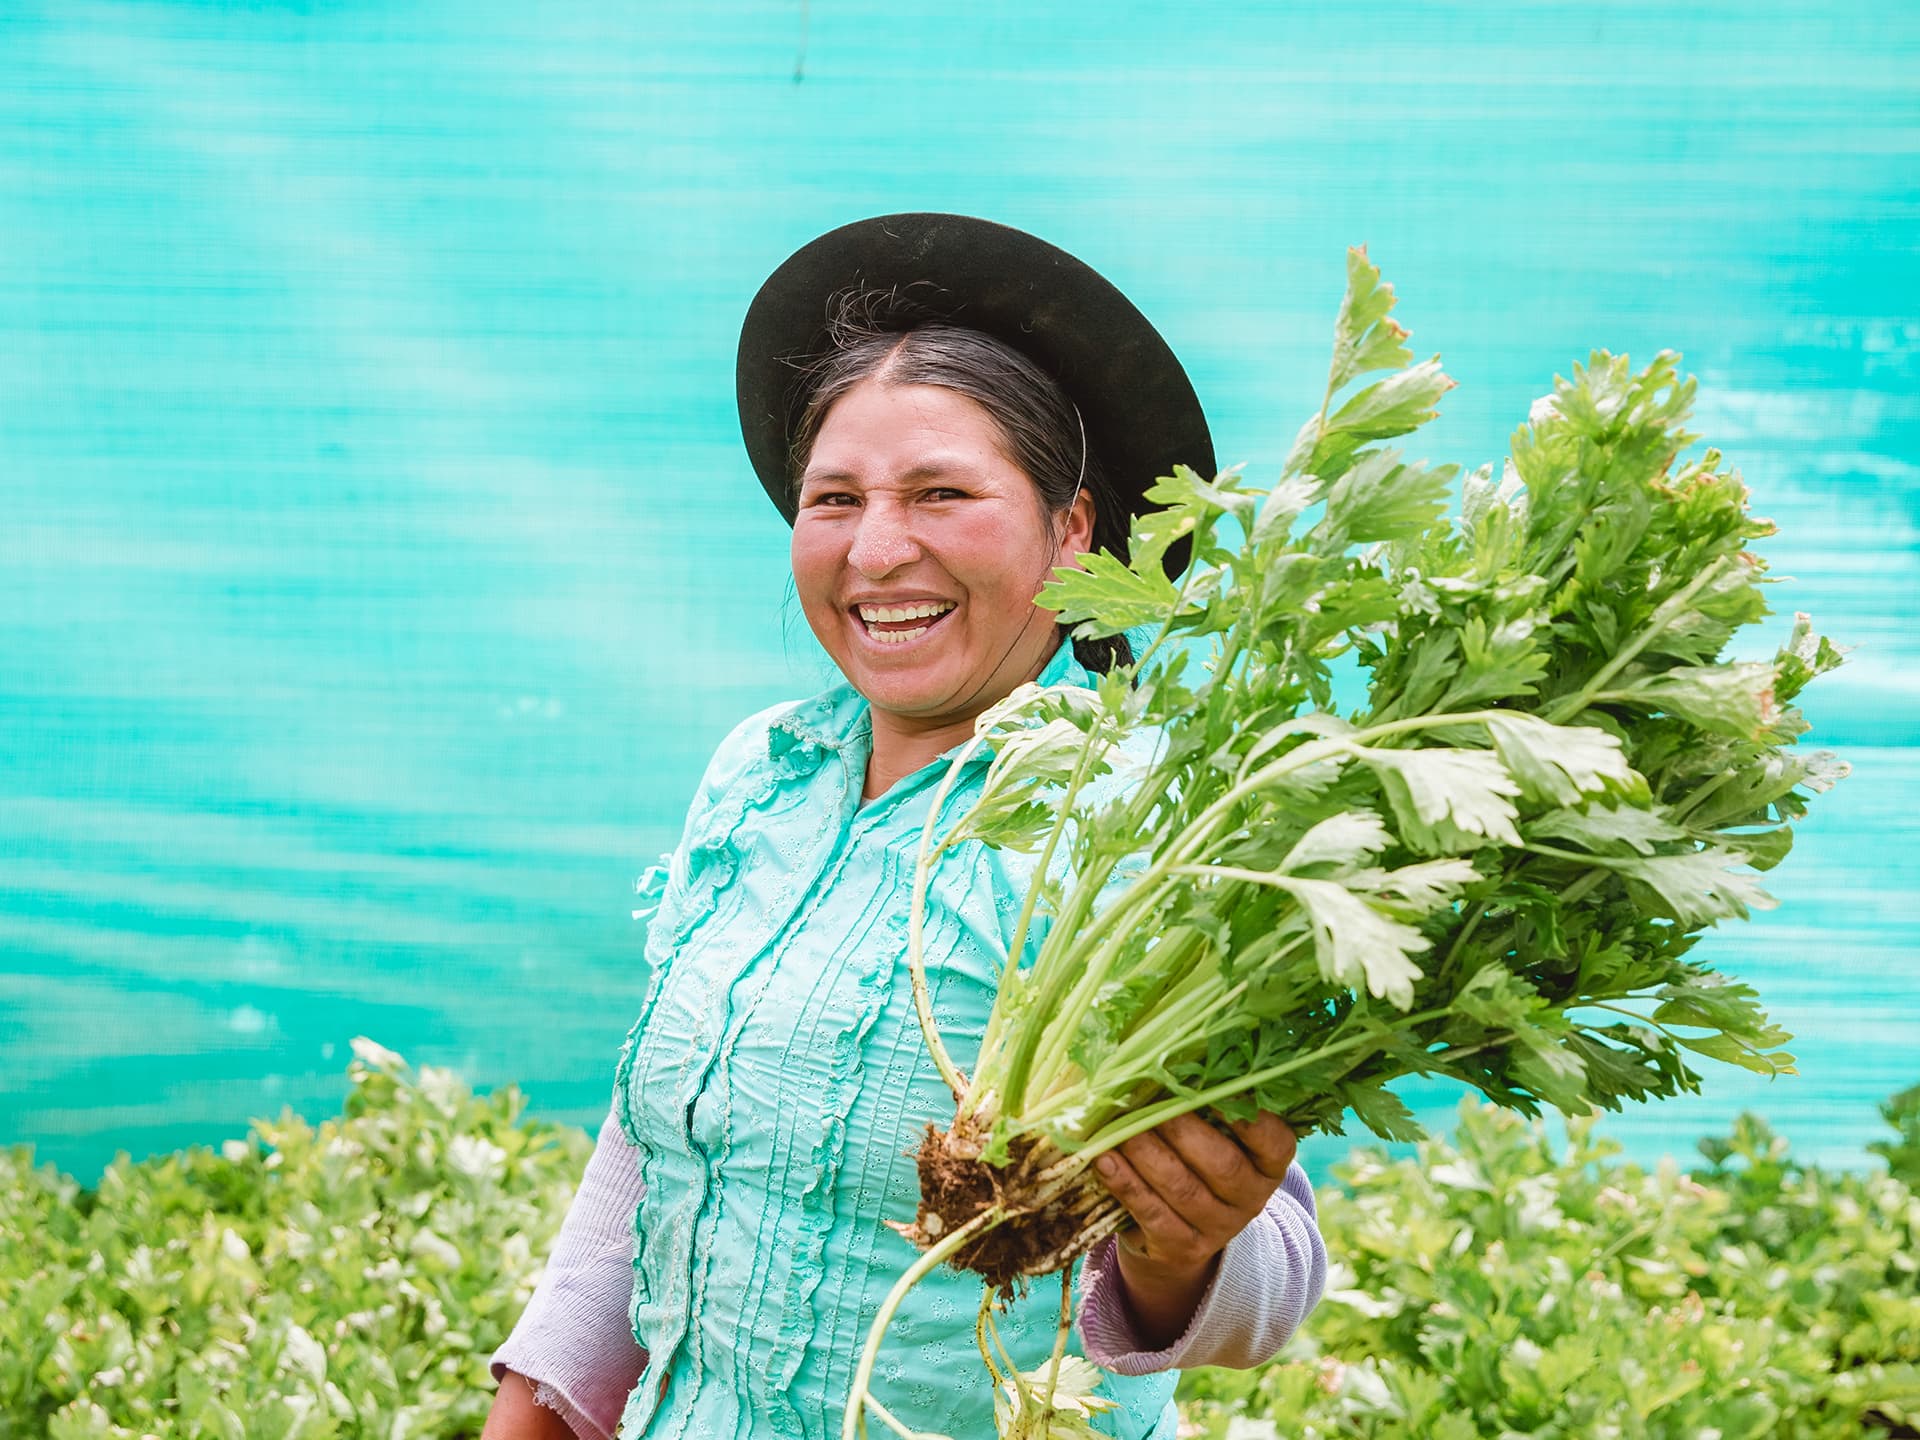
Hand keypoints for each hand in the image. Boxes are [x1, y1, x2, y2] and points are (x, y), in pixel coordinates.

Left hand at [1092, 1110, 1297, 1346]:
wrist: (1178, 1236)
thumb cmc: (1197, 1164)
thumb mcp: (1217, 1140)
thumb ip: (1206, 1108)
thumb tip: (1170, 1060)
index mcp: (1268, 1166)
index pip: (1275, 1143)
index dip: (1252, 1120)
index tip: (1219, 1090)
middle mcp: (1251, 1199)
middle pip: (1223, 1165)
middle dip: (1182, 1130)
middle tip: (1149, 1101)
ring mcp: (1218, 1228)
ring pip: (1182, 1189)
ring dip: (1147, 1154)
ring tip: (1118, 1128)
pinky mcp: (1182, 1248)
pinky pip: (1153, 1214)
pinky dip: (1126, 1184)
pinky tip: (1105, 1160)